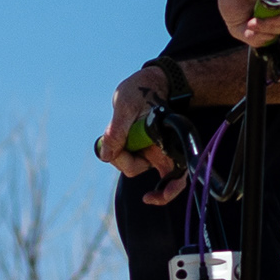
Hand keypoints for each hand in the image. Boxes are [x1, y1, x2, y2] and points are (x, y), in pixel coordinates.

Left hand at [99, 71, 187, 202]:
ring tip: (114, 128)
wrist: (146, 82)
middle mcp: (159, 149)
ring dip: (115, 151)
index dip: (166, 192)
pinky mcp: (138, 147)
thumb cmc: (142, 89)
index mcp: (166, 141)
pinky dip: (115, 152)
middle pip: (137, 169)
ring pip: (127, 163)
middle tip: (112, 139)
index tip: (147, 197)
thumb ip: (117, 130)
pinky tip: (110, 146)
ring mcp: (148, 150)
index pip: (175, 176)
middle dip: (120, 158)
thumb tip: (105, 154)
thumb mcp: (125, 105)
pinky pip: (123, 157)